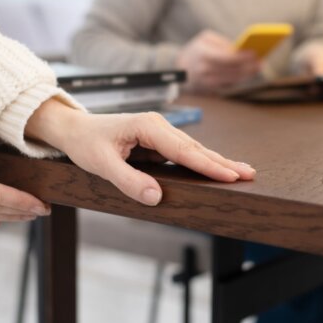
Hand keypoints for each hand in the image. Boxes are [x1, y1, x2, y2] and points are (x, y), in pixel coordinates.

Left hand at [25, 100, 255, 205]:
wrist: (73, 129)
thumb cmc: (85, 143)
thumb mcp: (100, 164)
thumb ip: (128, 180)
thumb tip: (156, 196)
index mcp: (147, 126)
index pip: (183, 150)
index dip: (208, 165)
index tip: (230, 175)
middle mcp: (158, 126)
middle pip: (196, 148)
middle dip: (223, 162)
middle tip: (249, 174)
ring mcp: (159, 132)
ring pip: (193, 150)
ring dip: (216, 162)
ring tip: (241, 172)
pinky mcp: (158, 141)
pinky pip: (184, 154)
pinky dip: (202, 162)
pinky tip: (217, 169)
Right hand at [177, 30, 259, 92]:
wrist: (180, 67)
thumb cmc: (197, 50)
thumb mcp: (205, 39)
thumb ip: (222, 43)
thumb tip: (240, 49)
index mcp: (203, 54)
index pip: (226, 58)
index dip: (242, 57)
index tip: (254, 53)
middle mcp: (204, 70)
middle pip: (232, 70)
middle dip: (248, 67)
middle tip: (260, 62)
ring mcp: (206, 82)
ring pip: (232, 80)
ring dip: (247, 74)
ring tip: (257, 67)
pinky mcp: (210, 90)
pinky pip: (228, 85)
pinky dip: (240, 79)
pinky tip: (247, 73)